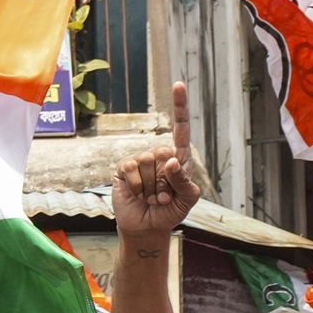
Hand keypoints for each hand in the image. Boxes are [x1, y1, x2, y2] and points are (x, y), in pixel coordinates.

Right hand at [111, 80, 201, 242]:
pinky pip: (132, 169)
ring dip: (152, 187)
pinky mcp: (124, 169)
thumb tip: (170, 159)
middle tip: (164, 196)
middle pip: (164, 153)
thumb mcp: (187, 200)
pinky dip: (138, 187)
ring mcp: (140, 160)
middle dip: (166, 181)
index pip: (180, 128)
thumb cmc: (170, 211)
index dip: (179, 106)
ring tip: (151, 197)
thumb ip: (184, 181)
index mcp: (178, 158)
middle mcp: (159, 155)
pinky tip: (138, 195)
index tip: (178, 84)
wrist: (147, 228)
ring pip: (148, 162)